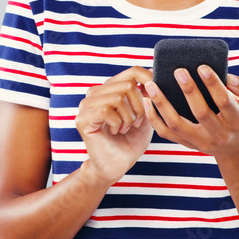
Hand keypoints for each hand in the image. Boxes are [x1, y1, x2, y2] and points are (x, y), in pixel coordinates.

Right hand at [75, 66, 153, 183]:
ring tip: (124, 129)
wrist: (116, 166)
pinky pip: (107, 110)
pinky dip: (117, 123)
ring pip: (118, 97)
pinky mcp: (82, 119)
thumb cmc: (131, 142)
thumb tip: (153, 74)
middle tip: (135, 123)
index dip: (149, 81)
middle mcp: (96, 93)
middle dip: (139, 107)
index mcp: (110, 89)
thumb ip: (148, 95)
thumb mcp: (146, 115)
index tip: (156, 98)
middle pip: (128, 84)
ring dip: (129, 118)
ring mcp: (86, 105)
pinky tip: (115, 132)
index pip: (132, 71)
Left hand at [143, 67, 238, 159]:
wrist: (236, 146)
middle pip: (201, 112)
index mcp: (237, 121)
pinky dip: (154, 118)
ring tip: (151, 84)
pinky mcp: (187, 144)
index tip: (202, 66)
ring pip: (177, 125)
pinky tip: (147, 100)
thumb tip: (228, 77)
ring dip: (162, 104)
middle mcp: (219, 134)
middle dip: (189, 90)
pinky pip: (166, 133)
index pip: (224, 102)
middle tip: (178, 70)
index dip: (213, 84)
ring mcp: (201, 142)